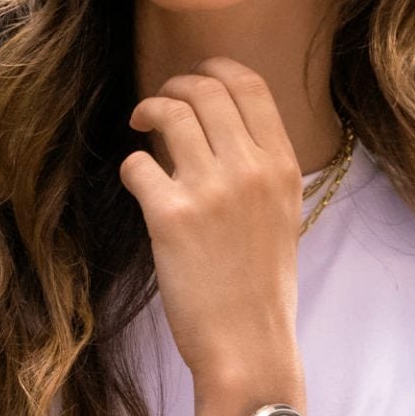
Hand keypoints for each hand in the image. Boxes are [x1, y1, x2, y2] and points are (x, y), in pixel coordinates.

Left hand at [121, 58, 305, 395]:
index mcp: (283, 167)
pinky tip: (136, 181)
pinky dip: (131, 165)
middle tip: (156, 104)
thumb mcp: (280, 217)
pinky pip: (138, 164)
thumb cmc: (259, 288)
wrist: (248, 345)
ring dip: (148, 112)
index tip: (193, 76)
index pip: (251, 86)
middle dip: (174, 86)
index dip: (214, 70)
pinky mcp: (171, 216)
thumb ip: (258, 171)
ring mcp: (211, 190)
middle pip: (205, 90)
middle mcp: (250, 169)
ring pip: (170, 114)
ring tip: (139, 126)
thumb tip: (221, 132)